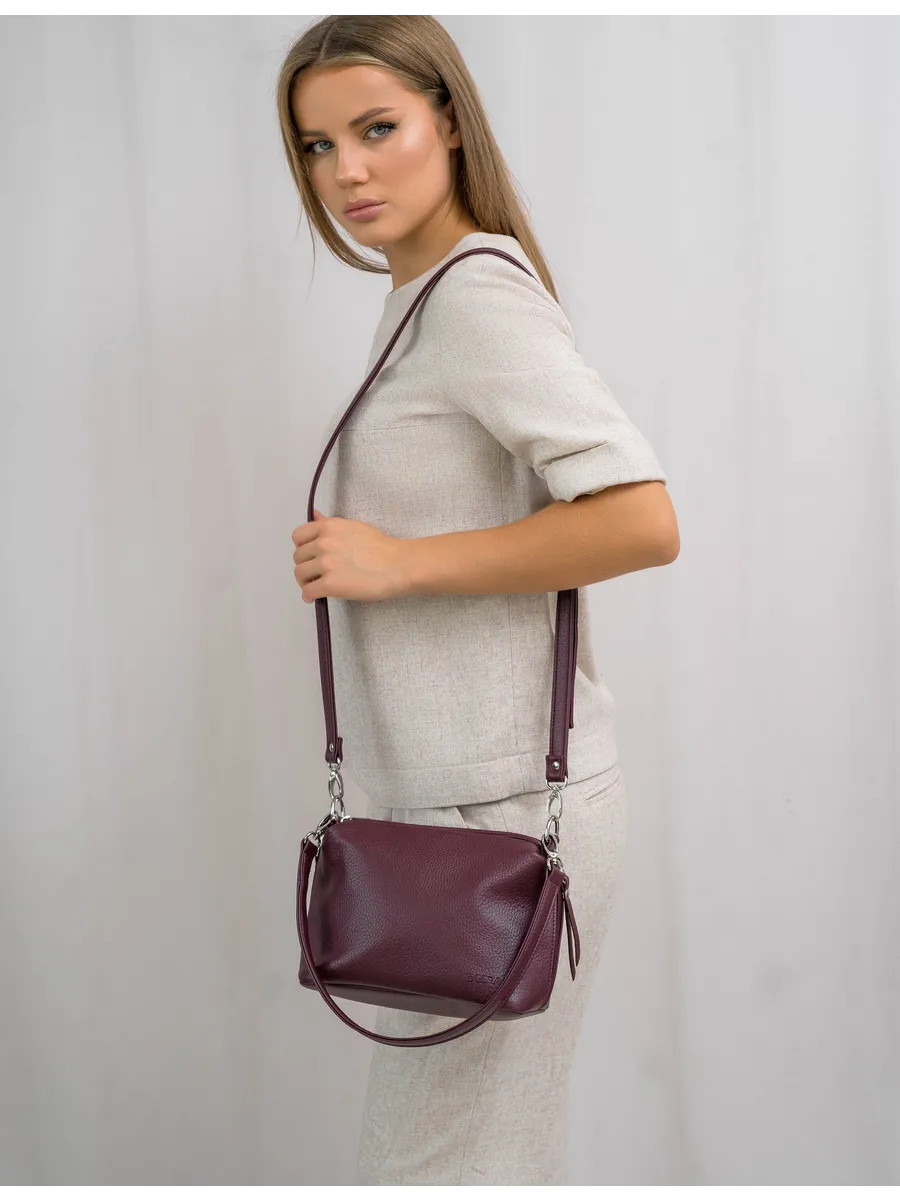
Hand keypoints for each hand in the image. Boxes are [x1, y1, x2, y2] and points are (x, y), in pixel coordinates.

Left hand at [292, 509, 411, 602]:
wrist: (398, 565)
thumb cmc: (381, 547)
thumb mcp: (353, 527)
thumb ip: (330, 524)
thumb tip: (315, 515)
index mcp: (329, 527)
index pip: (298, 536)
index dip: (302, 548)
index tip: (310, 556)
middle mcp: (323, 543)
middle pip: (298, 557)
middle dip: (305, 566)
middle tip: (316, 574)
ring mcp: (326, 564)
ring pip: (300, 574)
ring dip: (305, 581)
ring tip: (316, 586)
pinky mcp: (330, 584)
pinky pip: (308, 591)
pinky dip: (309, 596)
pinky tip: (315, 598)